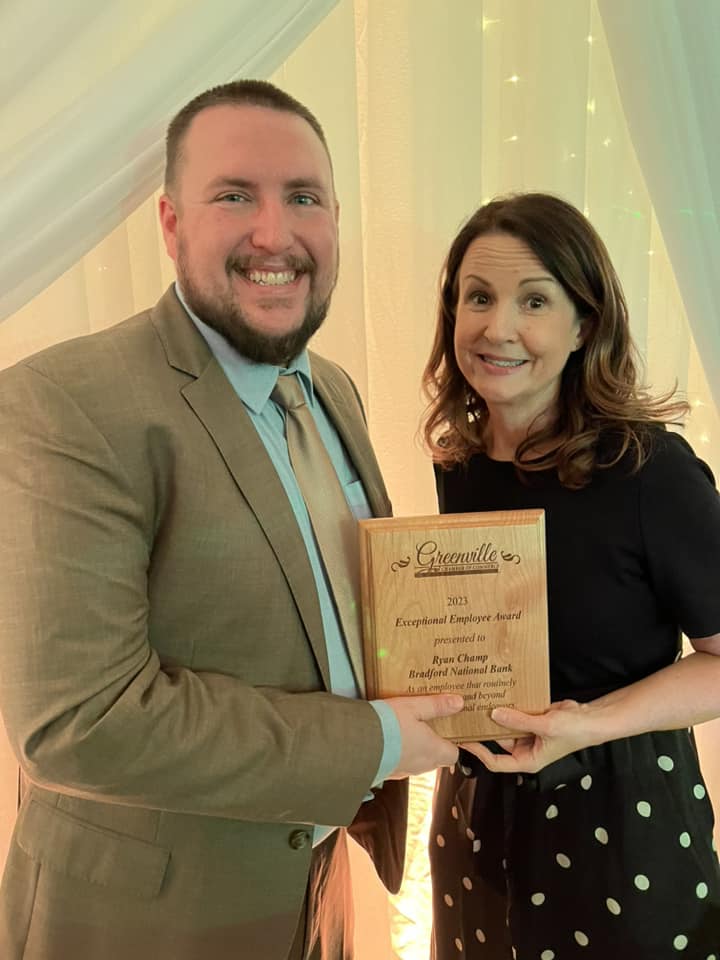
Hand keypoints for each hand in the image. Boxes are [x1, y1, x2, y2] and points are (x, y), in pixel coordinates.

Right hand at [384, 694, 462, 777]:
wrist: (356, 743)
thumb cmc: (388, 725)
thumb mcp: (414, 707)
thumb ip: (437, 705)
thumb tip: (458, 703)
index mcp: (433, 751)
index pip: (454, 754)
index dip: (454, 743)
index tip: (451, 729)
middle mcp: (421, 765)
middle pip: (436, 758)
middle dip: (434, 743)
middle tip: (428, 723)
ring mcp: (403, 771)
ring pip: (418, 760)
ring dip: (416, 747)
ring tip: (407, 728)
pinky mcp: (387, 772)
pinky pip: (400, 763)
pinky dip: (399, 752)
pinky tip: (390, 738)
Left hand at [460, 700, 593, 773]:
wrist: (591, 718)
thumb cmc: (575, 731)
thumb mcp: (545, 726)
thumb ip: (519, 721)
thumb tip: (496, 714)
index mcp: (528, 760)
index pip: (496, 762)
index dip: (479, 752)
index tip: (465, 740)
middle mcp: (526, 749)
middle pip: (498, 741)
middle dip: (486, 729)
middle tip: (469, 716)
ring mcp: (528, 735)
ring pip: (506, 726)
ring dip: (497, 716)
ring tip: (480, 703)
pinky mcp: (532, 721)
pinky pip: (515, 715)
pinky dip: (508, 707)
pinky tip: (498, 696)